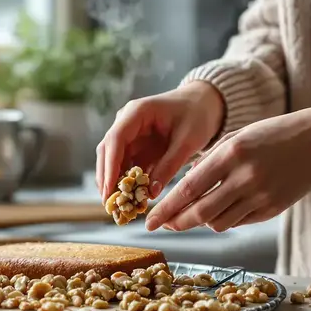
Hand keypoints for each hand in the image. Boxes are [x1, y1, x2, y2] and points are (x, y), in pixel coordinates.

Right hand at [96, 82, 224, 202]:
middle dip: (107, 178)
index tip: (110, 188)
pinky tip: (129, 199)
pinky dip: (127, 182)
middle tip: (109, 204)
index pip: (116, 139)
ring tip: (117, 207)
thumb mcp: (188, 141)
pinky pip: (126, 166)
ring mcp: (130, 135)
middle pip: (107, 151)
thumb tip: (151, 193)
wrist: (203, 104)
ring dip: (114, 182)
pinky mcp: (136, 147)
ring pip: (113, 161)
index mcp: (137, 112)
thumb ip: (169, 165)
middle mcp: (127, 122)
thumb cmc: (197, 116)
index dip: (110, 165)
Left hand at [145, 105, 310, 231]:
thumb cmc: (275, 134)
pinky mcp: (273, 209)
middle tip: (164, 225)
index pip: (189, 189)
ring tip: (192, 214)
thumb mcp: (239, 137)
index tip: (150, 220)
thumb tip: (185, 184)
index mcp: (232, 153)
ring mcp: (261, 196)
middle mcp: (246, 177)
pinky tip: (219, 211)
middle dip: (177, 222)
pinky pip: (239, 222)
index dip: (167, 208)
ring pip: (219, 222)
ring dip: (201, 221)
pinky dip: (224, 220)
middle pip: (201, 212)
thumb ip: (211, 160)